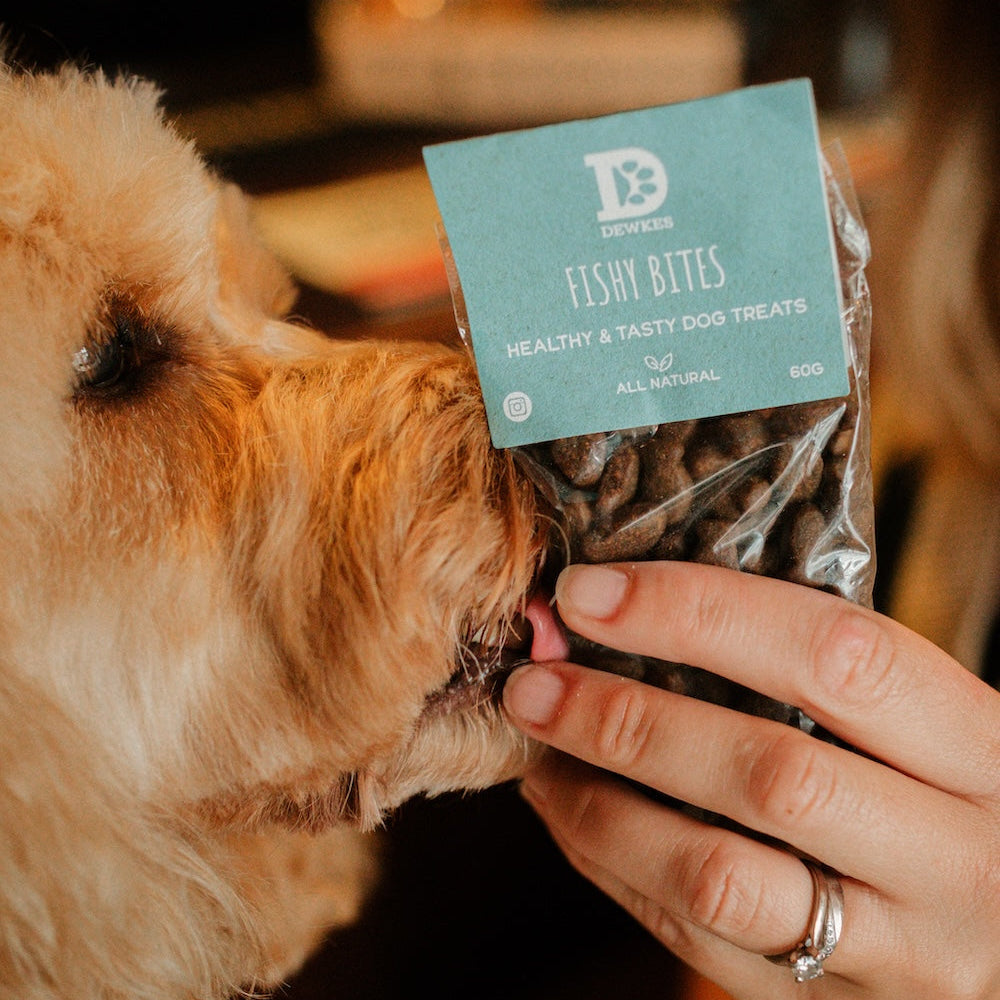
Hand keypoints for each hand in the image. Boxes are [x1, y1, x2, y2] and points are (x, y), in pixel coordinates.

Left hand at [502, 561, 999, 998]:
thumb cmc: (943, 788)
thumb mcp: (921, 719)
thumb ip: (814, 670)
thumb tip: (631, 603)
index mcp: (981, 746)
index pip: (835, 655)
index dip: (698, 613)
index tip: (591, 596)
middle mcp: (958, 855)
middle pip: (770, 775)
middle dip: (628, 720)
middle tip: (534, 682)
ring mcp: (901, 950)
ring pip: (721, 878)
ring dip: (601, 806)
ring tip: (535, 752)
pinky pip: (700, 940)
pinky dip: (613, 866)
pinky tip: (570, 810)